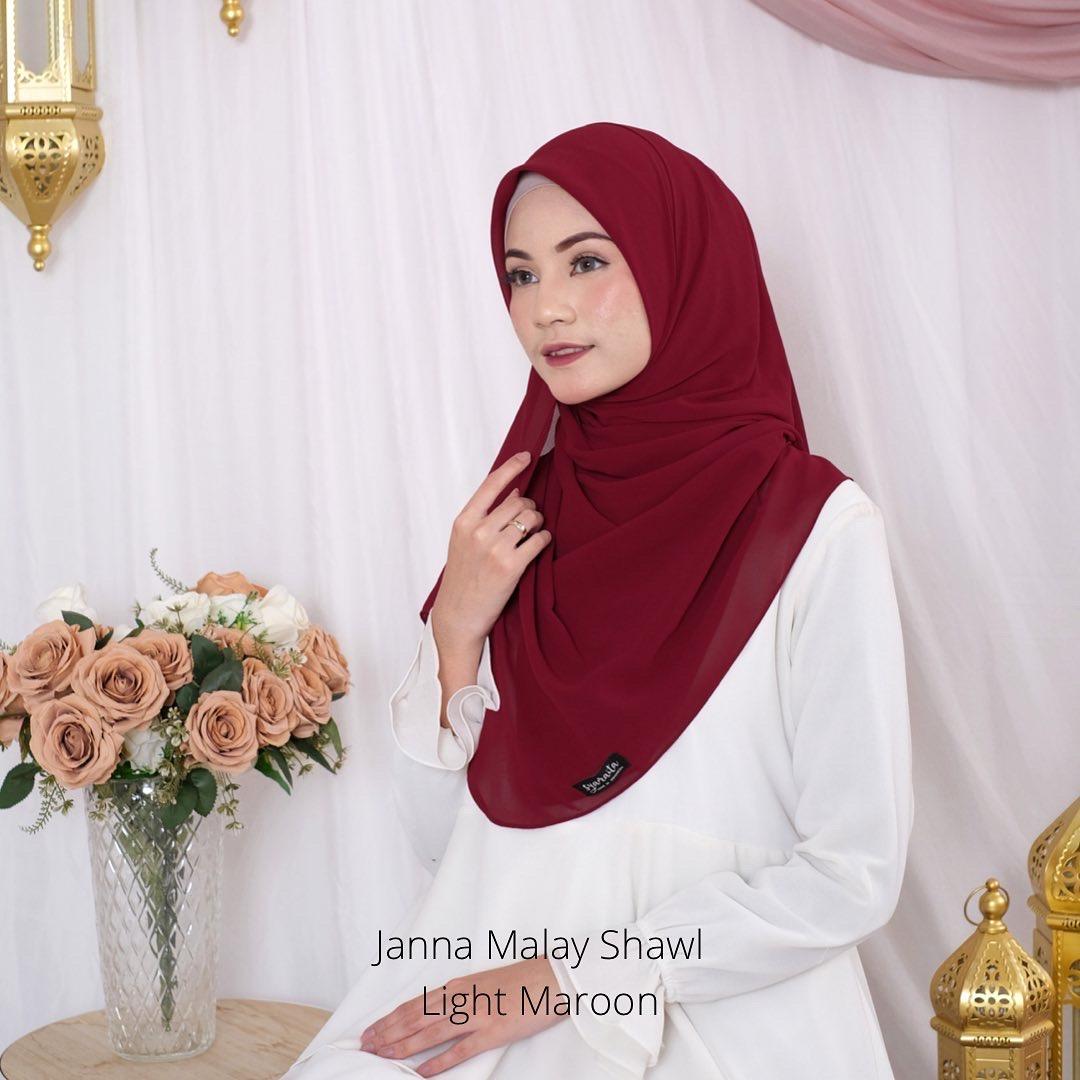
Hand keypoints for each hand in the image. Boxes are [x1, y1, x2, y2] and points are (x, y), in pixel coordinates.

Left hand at [358, 957, 566, 1075]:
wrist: (551, 977)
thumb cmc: (520, 980)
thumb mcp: (483, 983)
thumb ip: (460, 995)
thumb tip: (437, 1009)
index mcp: (459, 985)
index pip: (416, 1004)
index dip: (391, 1018)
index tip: (372, 1029)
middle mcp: (462, 997)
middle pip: (416, 1017)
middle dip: (388, 1032)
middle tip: (366, 1046)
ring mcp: (476, 1015)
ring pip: (430, 1032)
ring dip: (403, 1045)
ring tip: (382, 1056)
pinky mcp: (493, 1031)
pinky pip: (459, 1050)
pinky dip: (438, 1063)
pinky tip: (421, 1073)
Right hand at [430, 450, 550, 649]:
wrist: (459, 616)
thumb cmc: (463, 578)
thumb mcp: (464, 542)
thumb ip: (485, 516)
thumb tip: (514, 491)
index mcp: (464, 522)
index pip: (491, 484)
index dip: (512, 466)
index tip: (527, 455)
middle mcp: (478, 531)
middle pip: (519, 501)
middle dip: (529, 508)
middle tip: (527, 522)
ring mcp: (495, 548)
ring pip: (532, 518)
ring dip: (538, 523)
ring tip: (531, 535)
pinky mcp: (511, 566)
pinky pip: (540, 540)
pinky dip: (544, 540)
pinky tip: (538, 547)